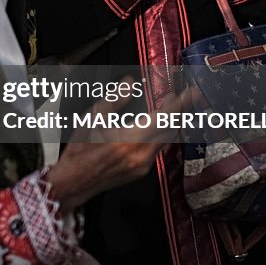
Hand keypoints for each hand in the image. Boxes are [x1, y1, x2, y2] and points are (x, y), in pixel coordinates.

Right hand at [45, 85, 196, 209]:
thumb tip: (129, 83)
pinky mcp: (141, 171)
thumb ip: (115, 99)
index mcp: (130, 139)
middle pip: (171, 129)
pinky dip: (161, 136)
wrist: (74, 181)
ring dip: (170, 124)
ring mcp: (143, 165)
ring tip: (167, 110)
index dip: (180, 103)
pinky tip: (154, 129)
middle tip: (179, 97)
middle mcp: (141, 154)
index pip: (164, 117)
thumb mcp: (92, 118)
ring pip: (167, 140)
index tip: (191, 92)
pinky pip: (159, 150)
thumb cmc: (79, 152)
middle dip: (177, 111)